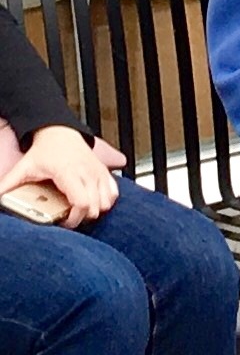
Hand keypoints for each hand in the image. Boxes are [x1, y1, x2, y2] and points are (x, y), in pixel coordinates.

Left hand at [0, 125, 114, 229]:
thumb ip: (7, 185)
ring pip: (106, 202)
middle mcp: (86, 171)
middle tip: (67, 216)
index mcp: (68, 172)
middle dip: (82, 218)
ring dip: (94, 210)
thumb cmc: (44, 150)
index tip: (62, 222)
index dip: (73, 219)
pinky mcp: (104, 171)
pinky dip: (106, 201)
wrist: (60, 131)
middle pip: (95, 207)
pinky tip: (92, 201)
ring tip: (78, 209)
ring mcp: (97, 171)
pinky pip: (113, 193)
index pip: (81, 202)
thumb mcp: (23, 167)